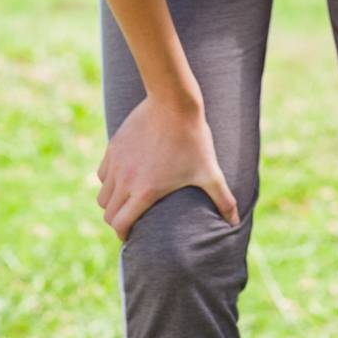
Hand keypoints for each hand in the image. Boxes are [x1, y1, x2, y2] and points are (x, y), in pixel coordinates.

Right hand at [96, 93, 240, 242]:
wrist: (173, 102)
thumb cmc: (193, 138)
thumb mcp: (210, 171)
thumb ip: (223, 200)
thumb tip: (236, 222)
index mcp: (145, 191)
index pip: (120, 225)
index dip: (124, 235)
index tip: (132, 236)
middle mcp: (125, 179)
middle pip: (108, 213)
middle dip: (118, 221)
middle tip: (131, 220)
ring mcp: (116, 162)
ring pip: (102, 194)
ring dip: (112, 202)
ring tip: (127, 201)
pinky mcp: (113, 147)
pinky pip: (102, 173)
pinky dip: (109, 181)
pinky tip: (124, 177)